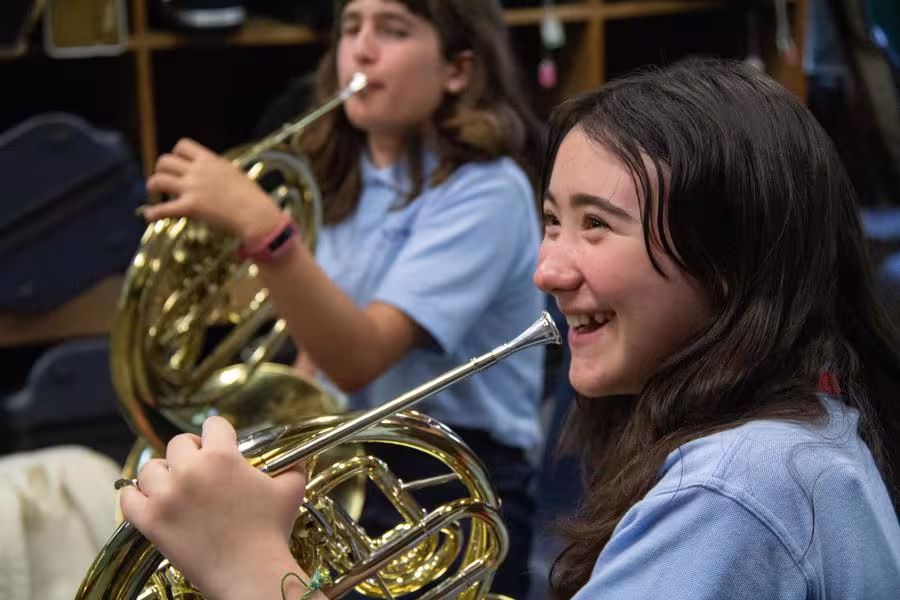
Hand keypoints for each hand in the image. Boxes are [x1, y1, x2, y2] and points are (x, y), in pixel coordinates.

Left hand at [120, 416, 306, 597]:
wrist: (250, 573)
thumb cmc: (271, 532)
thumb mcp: (291, 490)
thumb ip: (293, 467)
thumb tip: (296, 458)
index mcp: (223, 457)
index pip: (214, 424)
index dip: (220, 434)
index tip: (223, 445)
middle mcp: (191, 470)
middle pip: (179, 443)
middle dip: (191, 453)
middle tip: (201, 469)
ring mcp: (166, 496)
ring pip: (150, 468)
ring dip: (162, 473)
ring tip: (175, 485)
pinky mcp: (151, 521)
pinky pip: (127, 498)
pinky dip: (135, 496)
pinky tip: (148, 500)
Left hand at [143, 139, 283, 242]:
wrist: (256, 214)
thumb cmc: (251, 196)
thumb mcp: (235, 173)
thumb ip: (220, 170)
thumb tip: (217, 172)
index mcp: (210, 160)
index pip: (182, 146)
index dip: (176, 154)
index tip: (178, 165)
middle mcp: (198, 171)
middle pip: (164, 161)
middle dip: (161, 170)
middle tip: (165, 180)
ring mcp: (192, 188)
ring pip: (158, 180)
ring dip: (153, 186)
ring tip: (155, 193)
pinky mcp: (190, 207)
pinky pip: (163, 209)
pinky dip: (153, 212)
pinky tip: (151, 215)